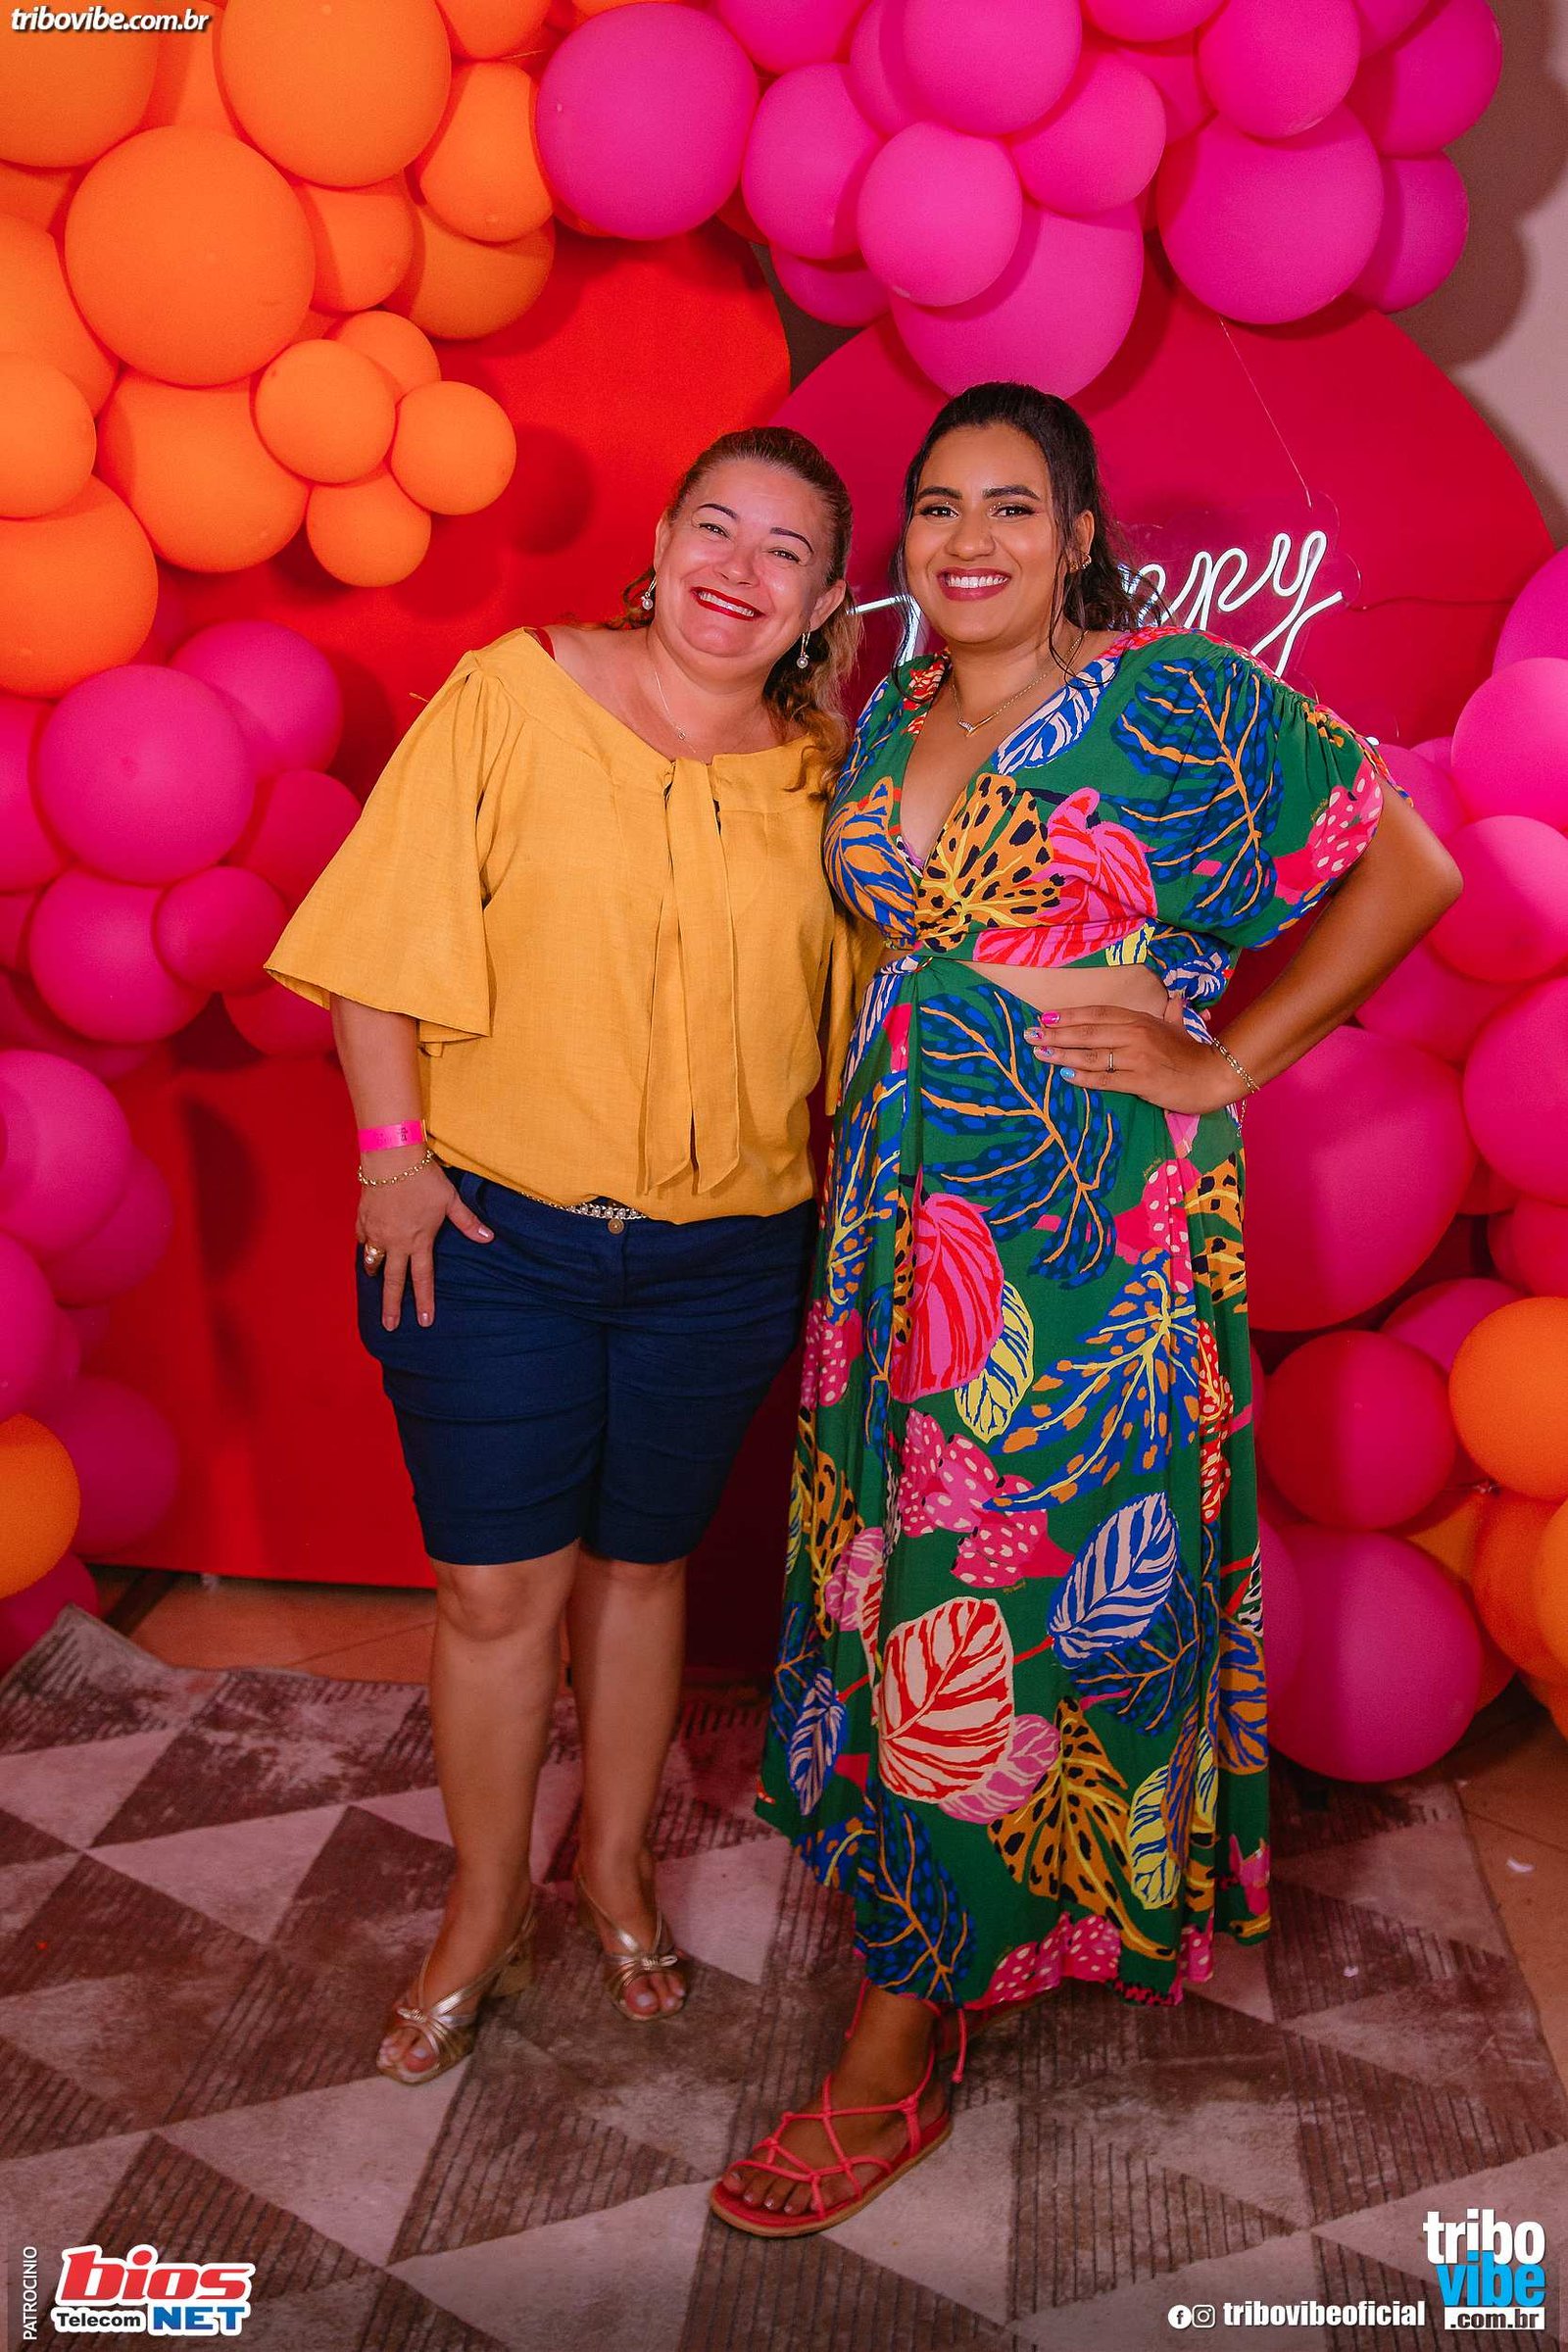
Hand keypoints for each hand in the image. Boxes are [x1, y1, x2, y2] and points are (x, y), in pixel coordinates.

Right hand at [357, 1161, 492, 1330]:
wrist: (391, 1159)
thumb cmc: (424, 1178)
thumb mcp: (450, 1200)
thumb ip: (468, 1222)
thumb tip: (488, 1238)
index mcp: (419, 1241)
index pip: (422, 1279)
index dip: (424, 1302)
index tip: (424, 1322)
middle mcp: (396, 1243)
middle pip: (393, 1281)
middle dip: (391, 1305)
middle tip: (389, 1325)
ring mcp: (376, 1232)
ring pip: (373, 1260)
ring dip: (375, 1273)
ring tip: (375, 1282)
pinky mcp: (363, 1219)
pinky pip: (362, 1239)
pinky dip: (365, 1245)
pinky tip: (367, 1247)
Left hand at [1026, 1003, 1237, 1114]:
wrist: (1214, 1075)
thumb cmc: (1192, 1053)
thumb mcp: (1179, 1027)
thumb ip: (1171, 1011)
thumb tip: (1175, 997)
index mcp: (1140, 1020)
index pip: (1097, 1014)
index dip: (1069, 1015)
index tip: (1044, 1017)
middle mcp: (1135, 1034)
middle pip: (1088, 1032)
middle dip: (1056, 1033)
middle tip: (1029, 1035)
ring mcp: (1137, 1057)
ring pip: (1092, 1054)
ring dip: (1062, 1054)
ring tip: (1039, 1054)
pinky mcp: (1141, 1081)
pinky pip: (1106, 1078)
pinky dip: (1084, 1077)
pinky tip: (1065, 1076)